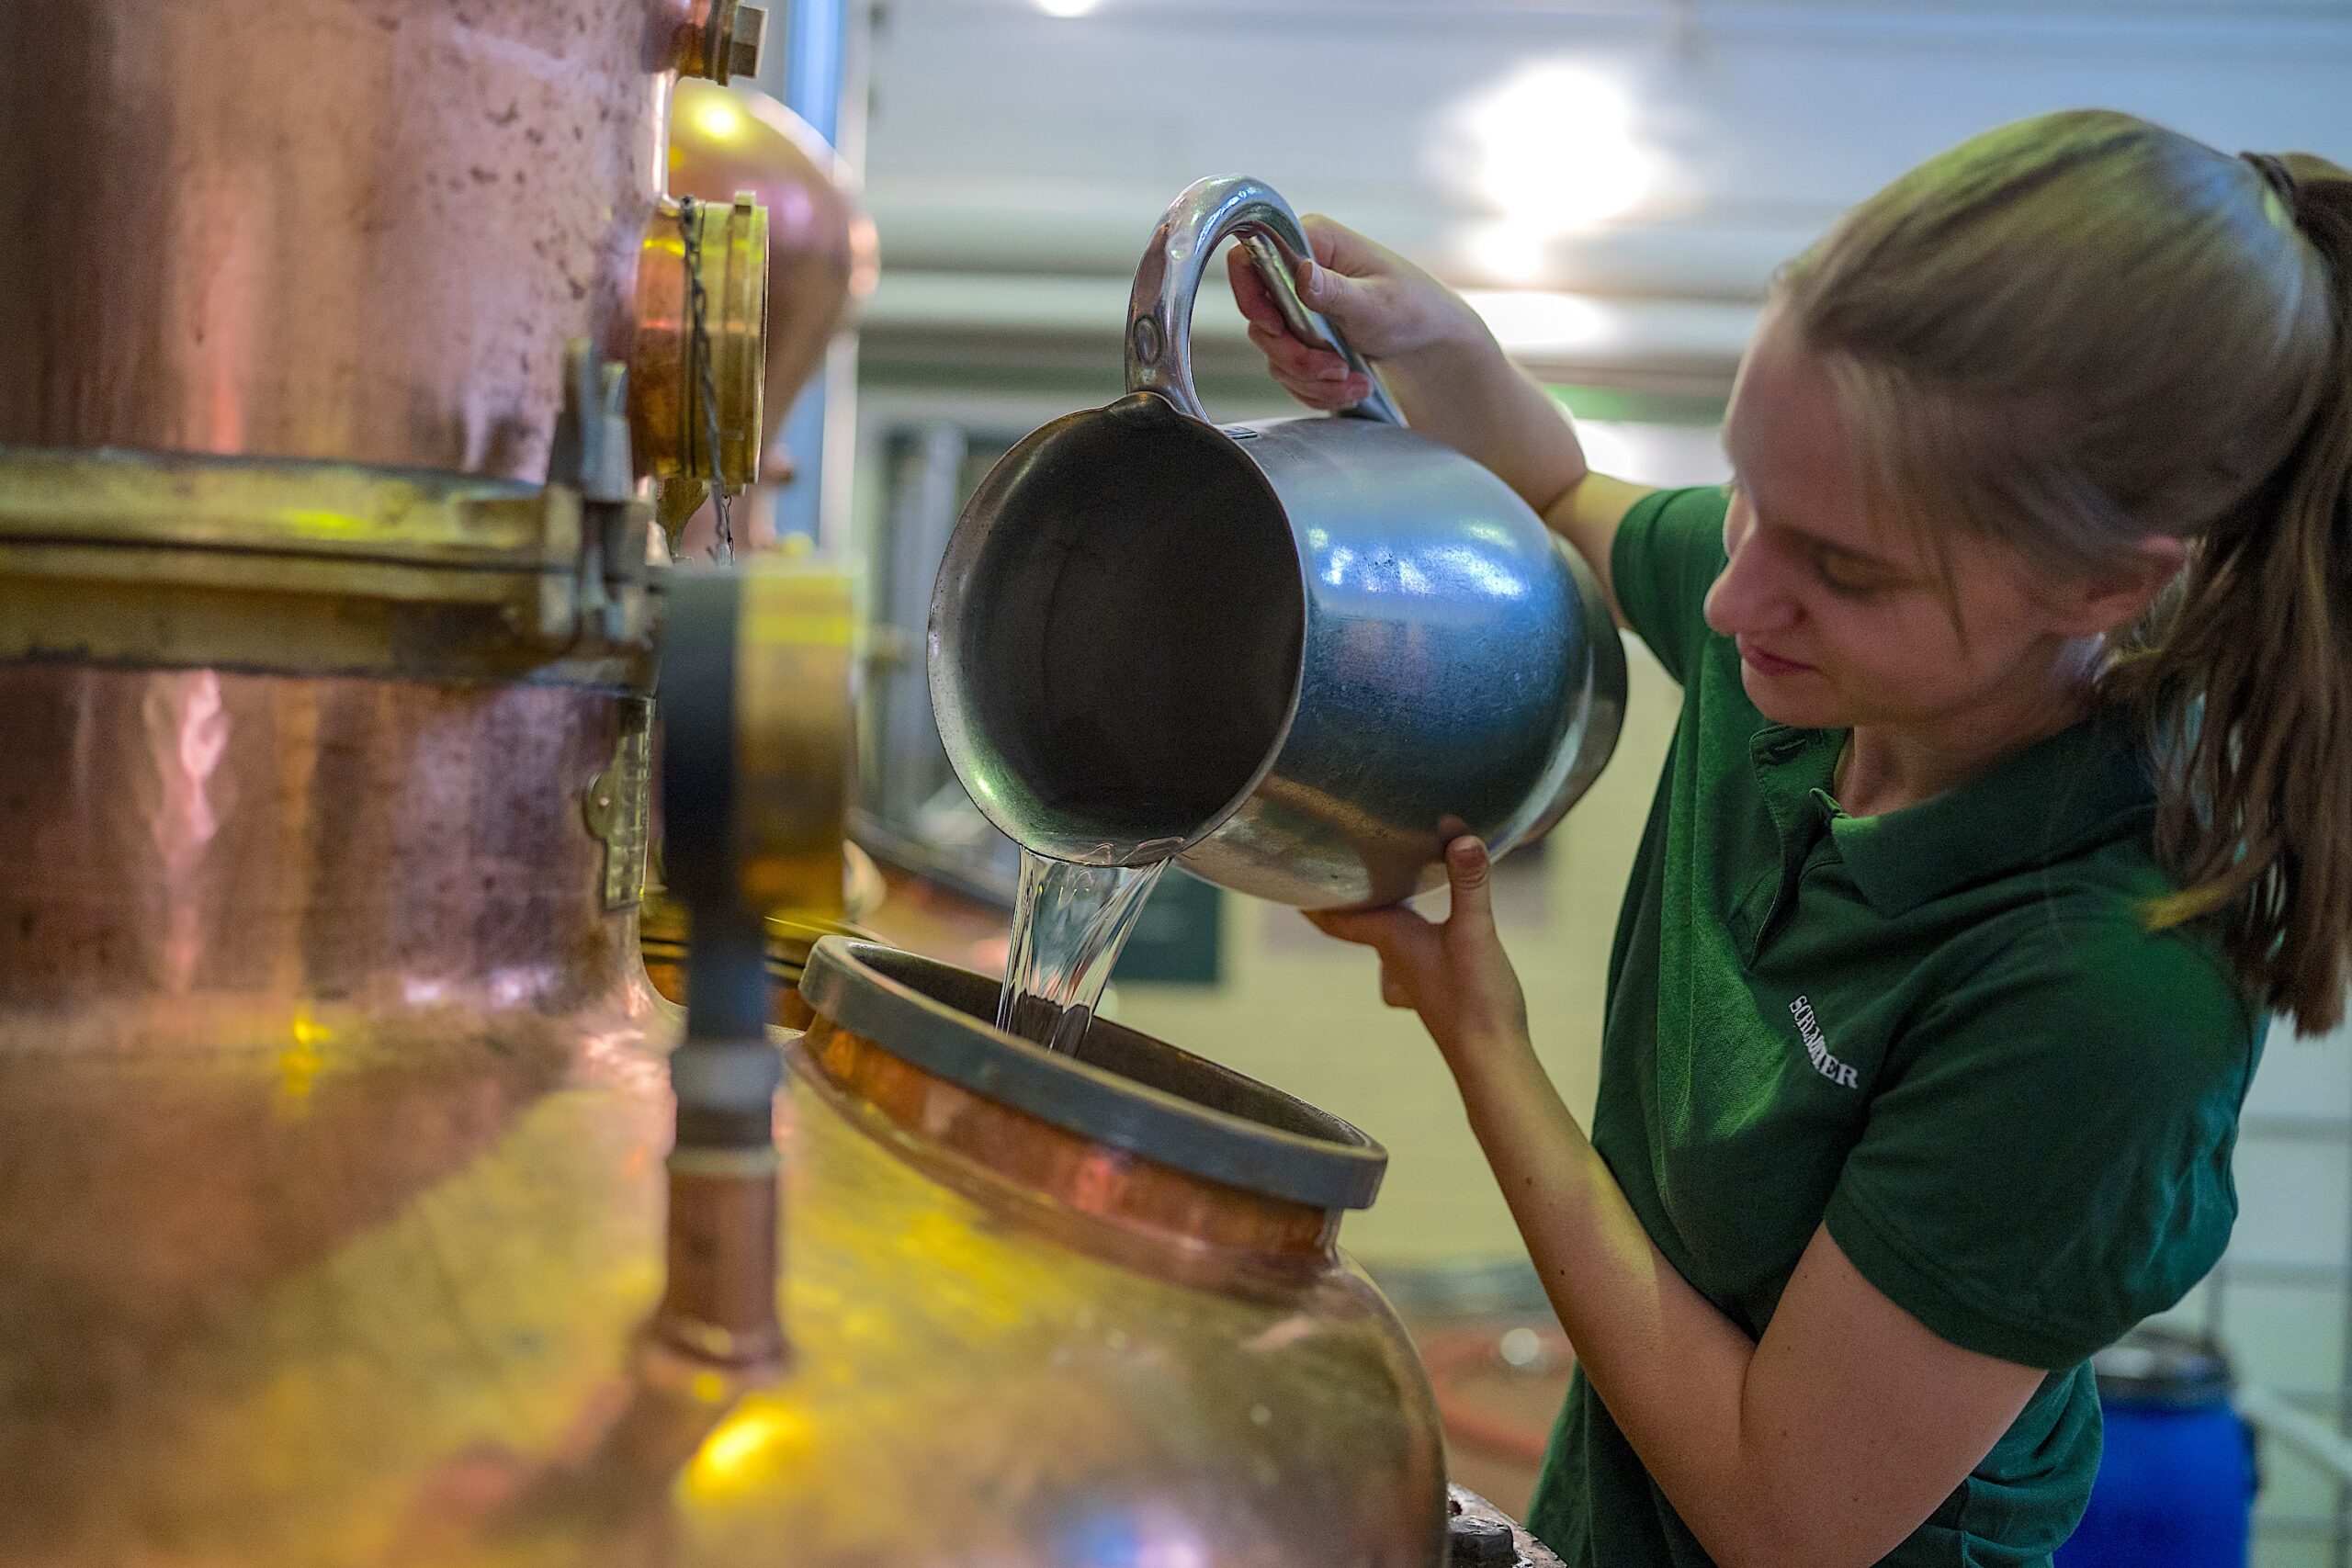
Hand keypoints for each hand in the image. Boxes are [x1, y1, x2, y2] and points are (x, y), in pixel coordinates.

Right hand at [1226, 215, 1482, 411]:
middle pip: (1259, 318)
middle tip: (1333, 369)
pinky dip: (1316, 388)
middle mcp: (1299, 270)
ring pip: (1274, 351)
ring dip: (1311, 378)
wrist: (1431, 342)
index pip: (1250, 256)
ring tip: (1353, 383)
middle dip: (1295, 355)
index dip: (1249, 295)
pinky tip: (1350, 386)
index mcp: (1314, 242)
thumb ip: (1334, 291)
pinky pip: (1288, 370)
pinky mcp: (1302, 336)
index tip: (1274, 327)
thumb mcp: (1375, 303)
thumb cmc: (1414, 309)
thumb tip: (1301, 273)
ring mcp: (1298, 306)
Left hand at [1307, 837, 1531, 1069]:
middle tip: (1321, 870)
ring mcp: (1414, 971)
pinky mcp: (1437, 981)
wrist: (1491, 1056)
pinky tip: (1418, 922)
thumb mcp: (1476, 932)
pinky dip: (1401, 926)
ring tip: (1365, 887)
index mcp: (1392, 938)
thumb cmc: (1476, 1000)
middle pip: (1354, 922)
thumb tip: (1461, 838)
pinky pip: (1406, 945)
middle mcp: (1396, 954)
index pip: (1340, 915)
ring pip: (1380, 933)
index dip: (1313, 899)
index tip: (1288, 878)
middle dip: (1339, 898)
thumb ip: (1469, 884)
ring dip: (1369, 911)